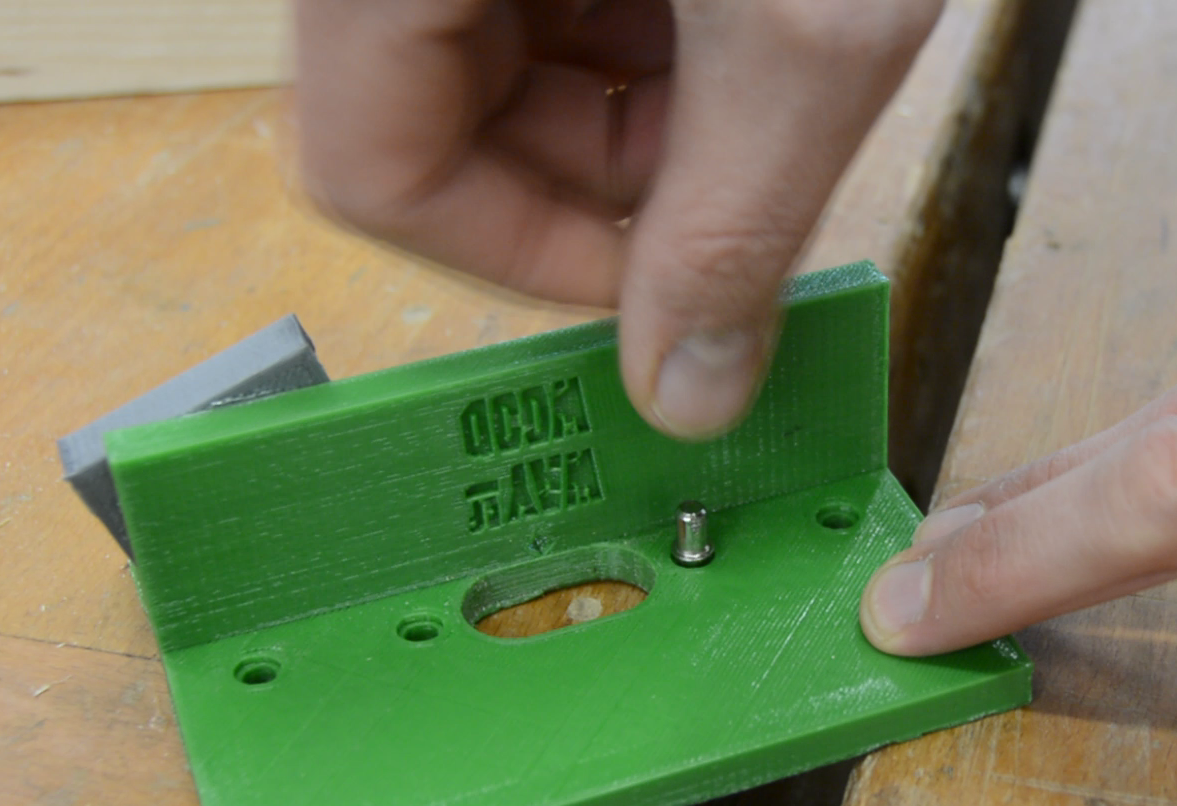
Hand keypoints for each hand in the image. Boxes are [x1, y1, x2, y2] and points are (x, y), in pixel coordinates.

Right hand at [294, 0, 939, 437]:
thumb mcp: (798, 36)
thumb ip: (738, 223)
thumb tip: (690, 397)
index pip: (378, 171)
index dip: (520, 258)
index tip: (645, 286)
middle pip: (440, 123)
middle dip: (605, 180)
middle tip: (725, 168)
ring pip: (502, 64)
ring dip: (640, 112)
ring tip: (750, 68)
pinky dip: (646, 36)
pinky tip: (732, 22)